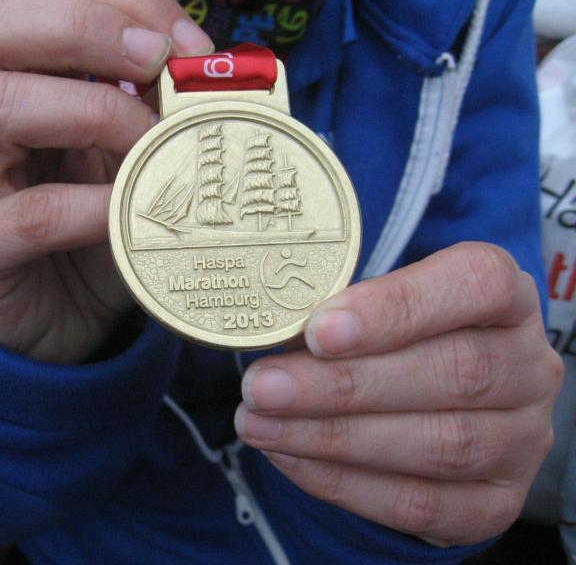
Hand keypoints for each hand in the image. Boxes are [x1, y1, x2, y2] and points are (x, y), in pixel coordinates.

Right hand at [0, 0, 212, 362]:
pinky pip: (28, 215)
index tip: (186, 47)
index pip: (46, 1)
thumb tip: (214, 74)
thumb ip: (152, 113)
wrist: (55, 324)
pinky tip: (131, 213)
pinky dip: (93, 206)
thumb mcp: (128, 160)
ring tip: (147, 145)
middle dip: (86, 32)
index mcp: (17, 84)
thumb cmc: (94, 235)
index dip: (122, 4)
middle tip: (154, 66)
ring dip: (92, 113)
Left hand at [234, 242, 561, 545]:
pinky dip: (346, 483)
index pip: (475, 284)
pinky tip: (289, 458)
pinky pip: (423, 504)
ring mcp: (520, 440)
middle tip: (263, 387)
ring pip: (441, 444)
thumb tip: (269, 328)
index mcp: (504, 297)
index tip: (319, 329)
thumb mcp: (376, 307)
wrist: (431, 408)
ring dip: (334, 437)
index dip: (397, 307)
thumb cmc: (393, 340)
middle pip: (455, 372)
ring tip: (260, 424)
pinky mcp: (496, 502)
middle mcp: (528, 368)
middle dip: (344, 384)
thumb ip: (338, 311)